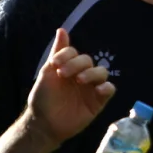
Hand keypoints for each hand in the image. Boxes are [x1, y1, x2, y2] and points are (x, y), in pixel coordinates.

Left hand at [27, 28, 115, 144]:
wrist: (44, 123)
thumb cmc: (43, 98)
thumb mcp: (47, 73)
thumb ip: (57, 52)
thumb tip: (62, 29)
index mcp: (69, 66)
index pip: (75, 53)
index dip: (67, 55)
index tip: (55, 64)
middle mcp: (82, 74)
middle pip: (88, 61)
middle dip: (77, 64)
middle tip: (64, 74)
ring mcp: (91, 87)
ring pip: (102, 72)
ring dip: (92, 73)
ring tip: (80, 80)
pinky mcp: (98, 101)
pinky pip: (109, 90)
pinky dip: (106, 87)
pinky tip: (98, 90)